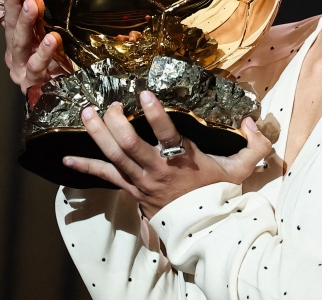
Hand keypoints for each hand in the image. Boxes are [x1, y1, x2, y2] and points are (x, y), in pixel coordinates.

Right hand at [0, 0, 70, 93]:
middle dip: (13, 0)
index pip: (8, 11)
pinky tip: (51, 39)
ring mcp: (22, 67)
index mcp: (19, 36)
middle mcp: (17, 50)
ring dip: (26, 22)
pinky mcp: (32, 83)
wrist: (61, 100)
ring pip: (21, 42)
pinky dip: (44, 52)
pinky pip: (38, 66)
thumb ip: (41, 17)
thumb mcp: (47, 37)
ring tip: (31, 4)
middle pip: (11, 23)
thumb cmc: (55, 65)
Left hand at [65, 91, 271, 218]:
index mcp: (183, 160)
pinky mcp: (131, 189)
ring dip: (98, 134)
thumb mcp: (241, 169)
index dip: (154, 114)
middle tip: (109, 103)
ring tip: (86, 113)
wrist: (203, 228)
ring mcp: (141, 181)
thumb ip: (255, 145)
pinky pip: (104, 177)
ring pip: (114, 156)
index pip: (166, 135)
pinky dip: (85, 168)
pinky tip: (66, 159)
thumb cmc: (218, 193)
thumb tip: (254, 120)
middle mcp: (157, 170)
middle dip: (115, 122)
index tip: (144, 93)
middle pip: (129, 145)